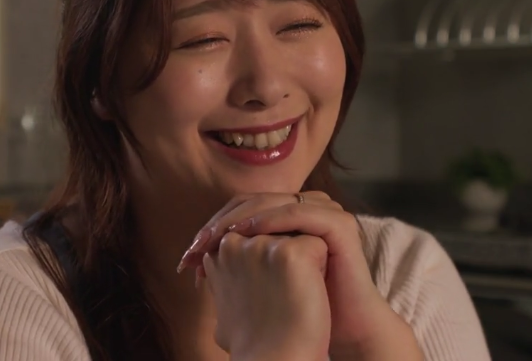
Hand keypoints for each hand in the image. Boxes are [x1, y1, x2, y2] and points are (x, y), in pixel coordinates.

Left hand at [180, 192, 420, 358]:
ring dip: (238, 218)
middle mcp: (305, 206)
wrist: (342, 329)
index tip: (188, 255)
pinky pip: (299, 212)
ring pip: (271, 202)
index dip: (213, 226)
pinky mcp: (339, 223)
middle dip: (219, 223)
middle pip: (252, 201)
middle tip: (196, 246)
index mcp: (286, 215)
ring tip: (214, 239)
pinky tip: (247, 233)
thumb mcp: (259, 278)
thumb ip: (233, 262)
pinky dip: (270, 219)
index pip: (241, 207)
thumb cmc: (300, 309)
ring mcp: (324, 211)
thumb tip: (191, 259)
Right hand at [203, 231, 330, 360]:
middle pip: (277, 231)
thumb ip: (223, 274)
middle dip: (284, 258)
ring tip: (293, 295)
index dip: (270, 261)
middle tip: (280, 298)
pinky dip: (320, 268)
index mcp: (218, 252)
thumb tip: (213, 265)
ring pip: (297, 235)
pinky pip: (316, 245)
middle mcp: (236, 243)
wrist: (276, 360)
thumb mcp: (226, 300)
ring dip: (302, 261)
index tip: (268, 292)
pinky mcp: (288, 252)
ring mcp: (261, 245)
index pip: (256, 233)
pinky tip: (308, 292)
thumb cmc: (254, 338)